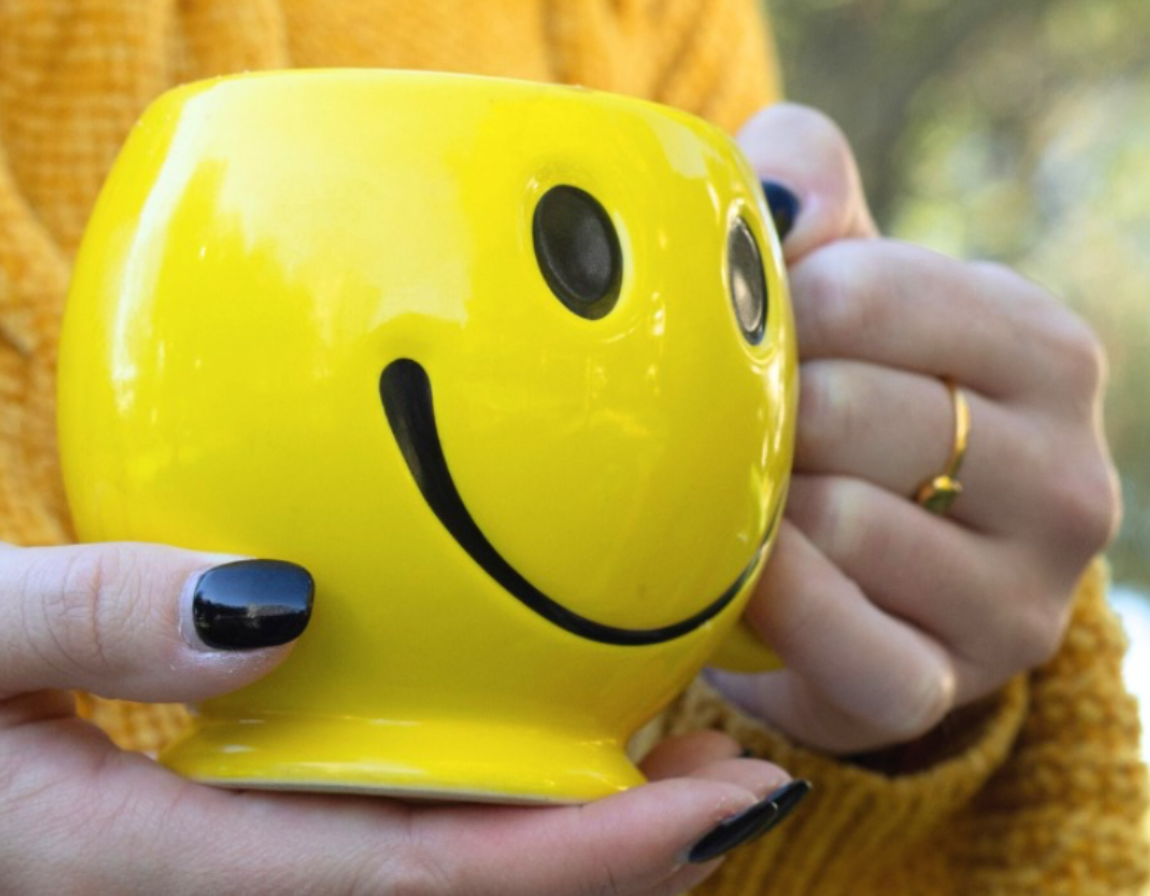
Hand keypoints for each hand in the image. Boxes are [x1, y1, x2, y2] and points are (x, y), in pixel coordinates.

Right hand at [0, 522, 799, 894]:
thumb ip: (98, 614)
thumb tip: (282, 600)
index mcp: (117, 871)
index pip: (402, 884)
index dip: (576, 855)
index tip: (715, 797)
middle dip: (594, 866)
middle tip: (734, 772)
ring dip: (526, 845)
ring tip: (653, 760)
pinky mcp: (131, 862)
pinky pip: (315, 859)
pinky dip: (428, 816)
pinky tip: (477, 754)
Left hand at [711, 105, 1120, 754]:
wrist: (868, 578)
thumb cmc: (852, 408)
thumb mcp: (853, 292)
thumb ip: (815, 200)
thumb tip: (770, 169)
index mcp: (1046, 353)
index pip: (867, 291)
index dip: (770, 308)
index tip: (743, 331)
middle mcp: (1066, 475)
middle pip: (847, 408)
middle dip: (761, 413)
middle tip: (724, 422)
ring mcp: (1019, 595)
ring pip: (841, 522)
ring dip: (757, 506)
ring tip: (739, 497)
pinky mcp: (946, 683)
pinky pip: (844, 642)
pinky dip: (774, 601)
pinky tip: (743, 575)